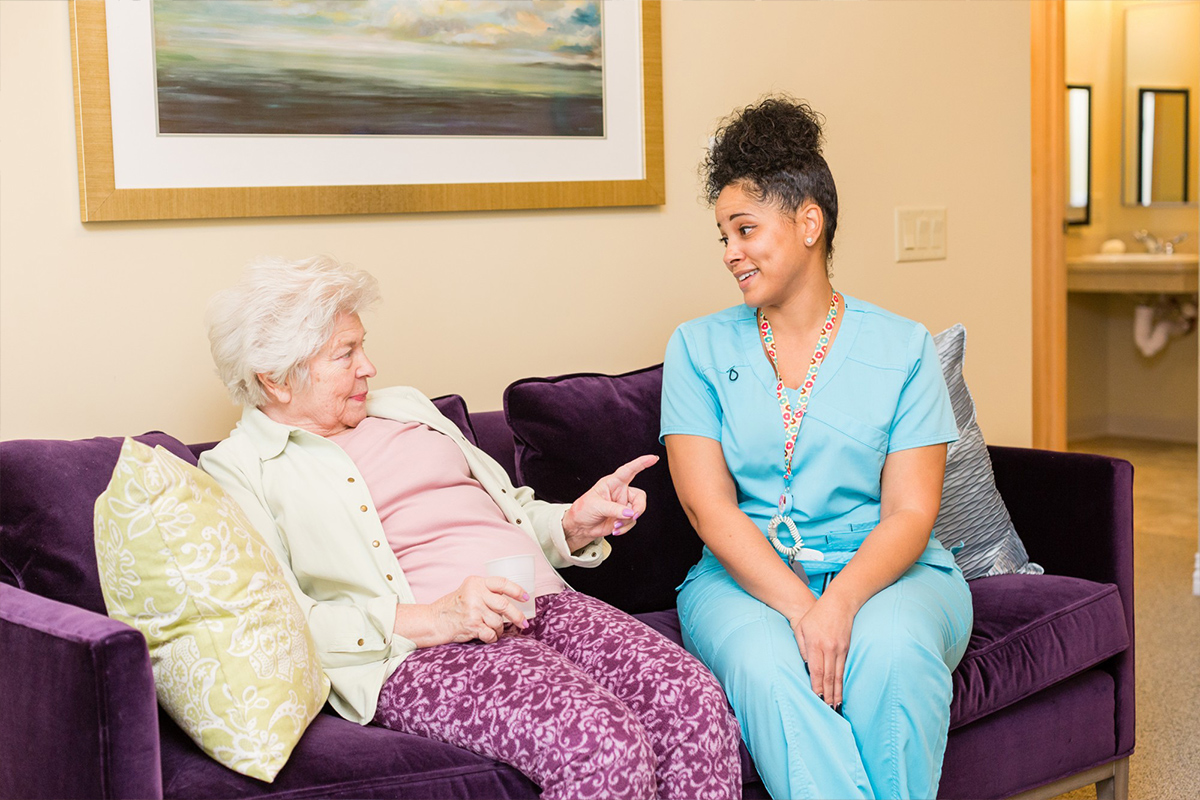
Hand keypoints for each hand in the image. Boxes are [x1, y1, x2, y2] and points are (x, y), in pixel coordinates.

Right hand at [425, 575, 529, 644]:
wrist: (434, 620)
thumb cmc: (454, 607)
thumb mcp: (469, 592)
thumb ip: (486, 592)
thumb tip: (512, 601)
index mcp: (477, 583)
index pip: (502, 583)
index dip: (517, 591)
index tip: (526, 598)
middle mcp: (476, 594)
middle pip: (504, 605)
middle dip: (517, 616)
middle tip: (524, 623)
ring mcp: (473, 610)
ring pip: (498, 622)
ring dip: (499, 629)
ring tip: (494, 630)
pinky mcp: (472, 625)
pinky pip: (491, 634)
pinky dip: (492, 637)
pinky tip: (488, 636)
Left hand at [562, 455, 658, 549]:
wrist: (580, 526)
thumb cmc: (584, 510)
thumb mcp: (596, 506)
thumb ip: (614, 509)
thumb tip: (630, 513)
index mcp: (612, 483)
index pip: (628, 470)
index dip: (641, 463)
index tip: (653, 458)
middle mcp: (620, 492)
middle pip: (640, 496)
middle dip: (639, 508)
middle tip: (632, 516)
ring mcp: (623, 505)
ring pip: (637, 511)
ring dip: (627, 521)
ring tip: (615, 525)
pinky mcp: (623, 517)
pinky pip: (632, 522)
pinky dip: (625, 527)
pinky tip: (615, 529)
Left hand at [789, 593, 855, 710]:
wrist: (840, 602)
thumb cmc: (816, 614)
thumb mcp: (801, 627)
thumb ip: (801, 647)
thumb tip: (806, 666)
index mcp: (816, 643)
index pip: (817, 670)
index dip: (817, 686)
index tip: (817, 700)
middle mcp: (830, 648)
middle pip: (829, 676)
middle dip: (828, 695)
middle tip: (828, 711)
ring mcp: (840, 649)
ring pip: (838, 675)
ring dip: (837, 692)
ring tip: (836, 707)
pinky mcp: (847, 649)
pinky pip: (843, 669)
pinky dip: (842, 682)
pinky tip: (841, 692)